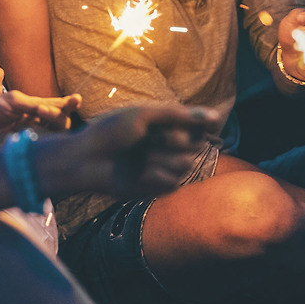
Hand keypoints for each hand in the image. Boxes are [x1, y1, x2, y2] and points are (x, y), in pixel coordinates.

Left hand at [54, 105, 220, 198]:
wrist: (87, 161)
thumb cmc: (111, 133)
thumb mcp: (144, 116)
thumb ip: (179, 116)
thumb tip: (217, 116)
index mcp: (167, 125)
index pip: (199, 125)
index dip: (196, 124)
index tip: (178, 123)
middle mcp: (169, 146)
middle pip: (197, 144)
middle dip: (173, 140)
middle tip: (146, 139)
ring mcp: (164, 166)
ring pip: (186, 164)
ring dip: (162, 158)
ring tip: (138, 156)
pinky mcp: (158, 187)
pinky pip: (173, 182)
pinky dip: (156, 175)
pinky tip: (138, 172)